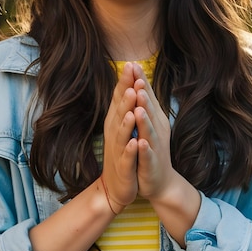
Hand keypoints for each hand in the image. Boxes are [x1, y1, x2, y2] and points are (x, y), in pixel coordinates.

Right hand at [100, 62, 138, 211]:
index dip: (125, 83)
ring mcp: (118, 150)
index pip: (120, 99)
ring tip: (133, 107)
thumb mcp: (123, 127)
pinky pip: (127, 157)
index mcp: (117, 122)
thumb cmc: (124, 153)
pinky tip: (135, 142)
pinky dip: (131, 149)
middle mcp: (115, 133)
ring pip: (122, 133)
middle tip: (131, 78)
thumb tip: (129, 83)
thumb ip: (124, 106)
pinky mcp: (123, 167)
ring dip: (127, 120)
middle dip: (125, 95)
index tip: (131, 64)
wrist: (118, 186)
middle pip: (119, 111)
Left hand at [130, 63, 173, 199]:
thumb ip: (143, 103)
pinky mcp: (151, 164)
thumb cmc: (150, 148)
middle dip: (144, 96)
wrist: (159, 181)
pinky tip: (139, 142)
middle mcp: (156, 129)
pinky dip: (144, 149)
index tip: (132, 64)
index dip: (140, 81)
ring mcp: (155, 146)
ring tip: (139, 108)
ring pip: (149, 131)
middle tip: (138, 81)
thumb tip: (137, 80)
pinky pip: (147, 155)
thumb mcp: (146, 123)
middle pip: (149, 110)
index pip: (146, 96)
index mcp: (153, 118)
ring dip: (144, 120)